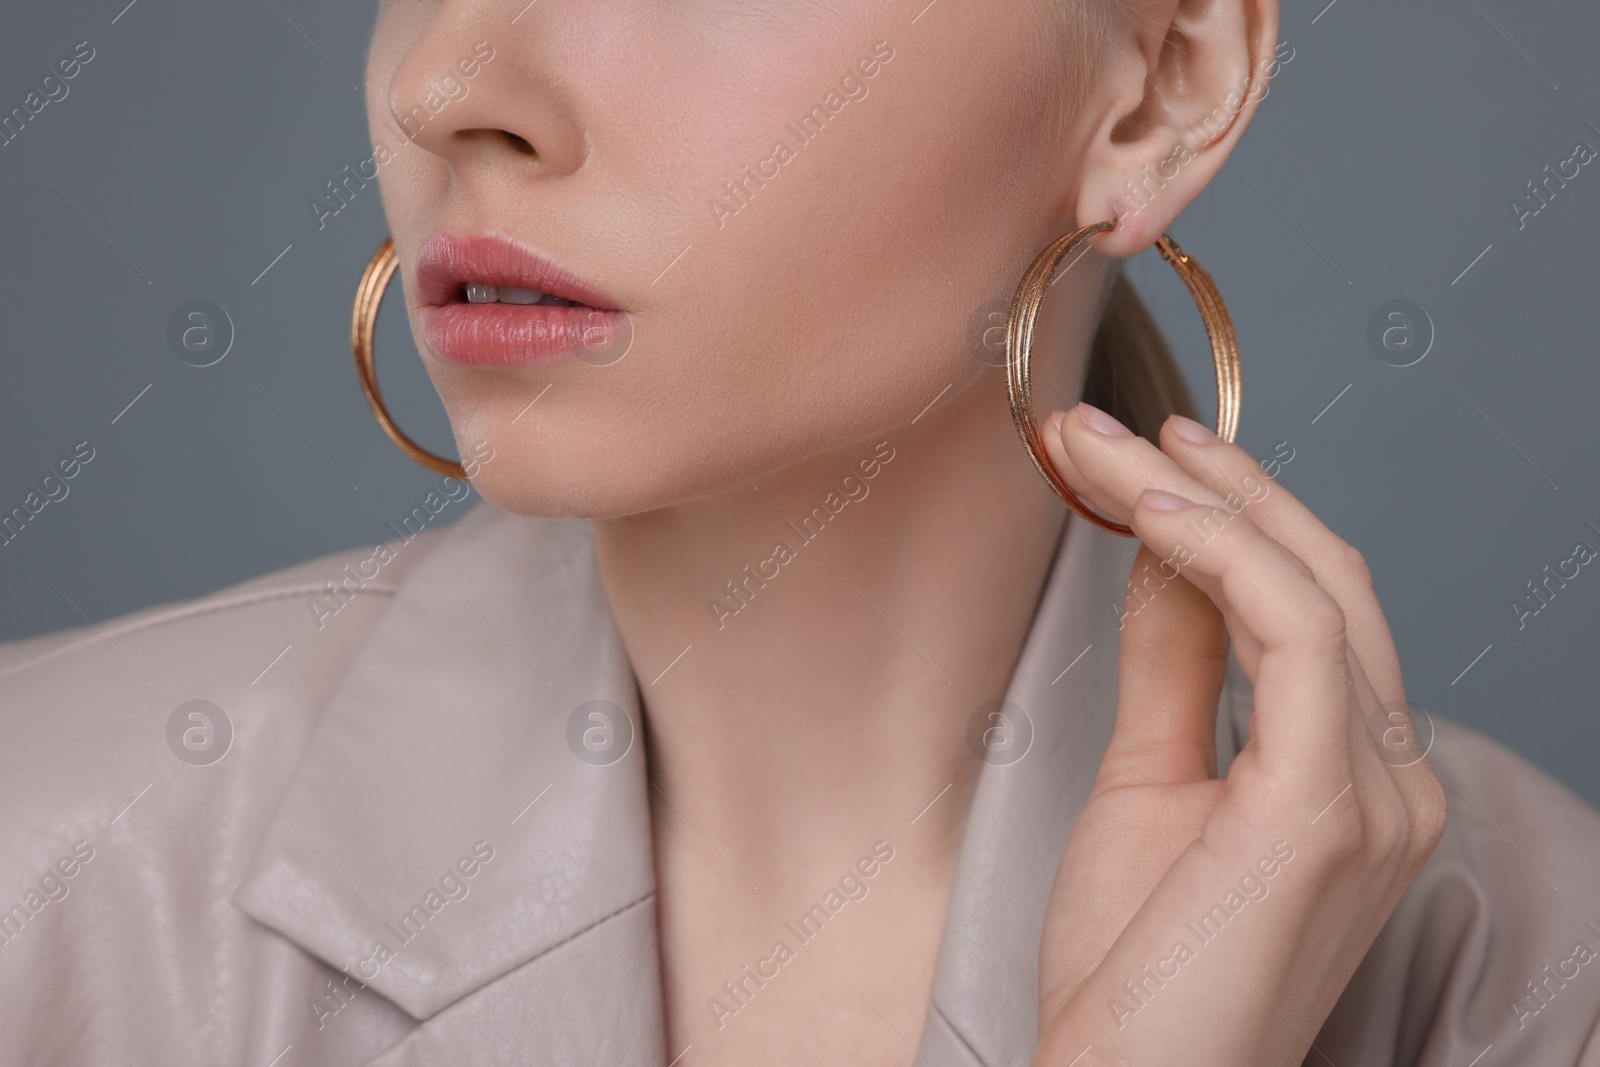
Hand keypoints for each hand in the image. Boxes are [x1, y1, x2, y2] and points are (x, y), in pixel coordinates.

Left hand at [1030, 405, 1446, 1066]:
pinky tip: (1143, 512)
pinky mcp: (1332, 806)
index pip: (1317, 608)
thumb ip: (1175, 664)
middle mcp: (1397, 780)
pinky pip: (1297, 634)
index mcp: (1359, 778)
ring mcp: (1379, 795)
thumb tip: (1167, 554)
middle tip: (1115, 429)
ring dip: (1204, 501)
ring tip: (1102, 451)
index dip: (1235, 515)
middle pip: (1327, 580)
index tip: (1139, 459)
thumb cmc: (1135, 967)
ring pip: (1317, 589)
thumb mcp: (1150, 778)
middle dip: (1218, 485)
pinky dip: (1220, 554)